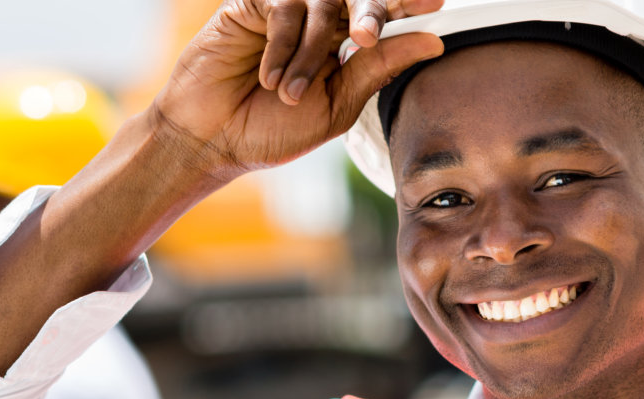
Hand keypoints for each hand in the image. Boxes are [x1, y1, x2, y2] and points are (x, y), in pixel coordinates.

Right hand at [150, 0, 444, 176]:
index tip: (433, 3)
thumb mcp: (335, 106)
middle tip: (366, 39)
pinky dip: (280, 46)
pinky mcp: (251, 5)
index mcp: (346, 45)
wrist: (210, 140)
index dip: (408, 3)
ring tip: (288, 93)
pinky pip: (282, 7)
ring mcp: (284, 9)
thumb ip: (378, 69)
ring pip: (322, 4)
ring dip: (309, 52)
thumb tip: (432, 40)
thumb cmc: (270, 130)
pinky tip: (266, 78)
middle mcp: (319, 21)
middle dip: (370, 11)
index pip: (384, 14)